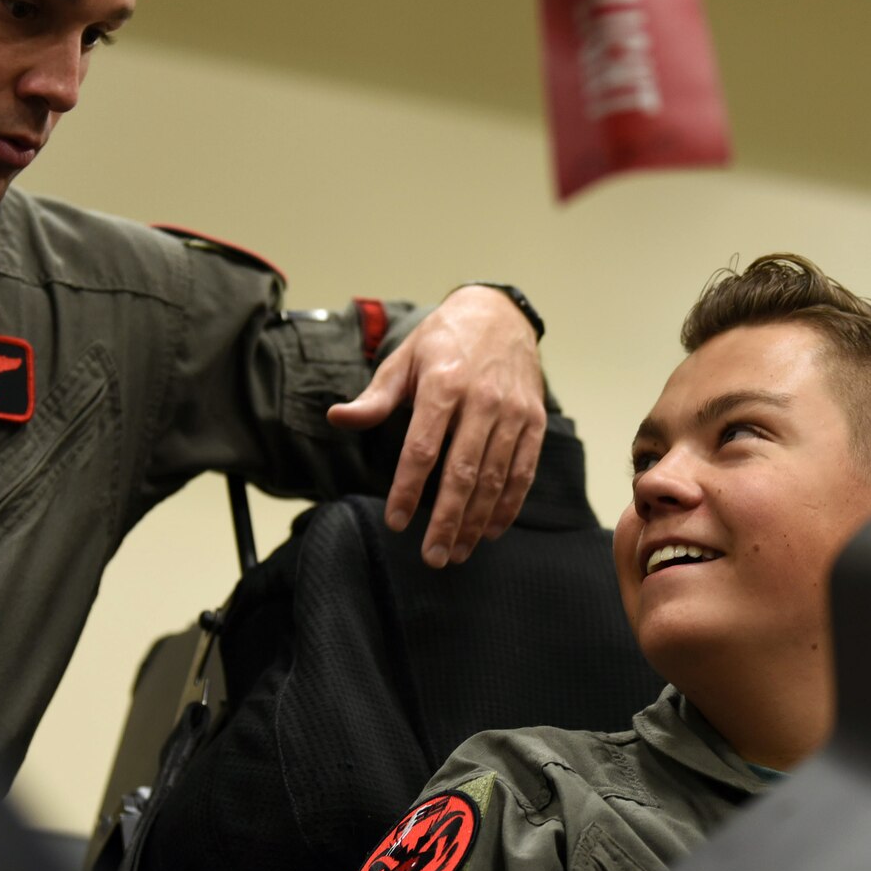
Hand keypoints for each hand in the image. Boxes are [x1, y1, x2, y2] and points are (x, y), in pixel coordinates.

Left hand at [327, 285, 545, 567]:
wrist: (500, 313)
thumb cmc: (444, 340)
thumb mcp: (404, 360)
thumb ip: (374, 398)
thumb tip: (336, 418)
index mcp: (444, 385)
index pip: (422, 448)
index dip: (408, 489)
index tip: (396, 522)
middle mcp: (482, 401)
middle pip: (462, 473)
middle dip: (446, 521)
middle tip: (432, 556)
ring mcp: (513, 413)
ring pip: (494, 478)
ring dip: (475, 521)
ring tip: (457, 551)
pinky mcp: (534, 421)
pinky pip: (523, 471)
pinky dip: (508, 505)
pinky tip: (490, 530)